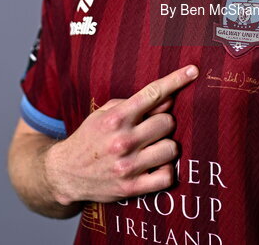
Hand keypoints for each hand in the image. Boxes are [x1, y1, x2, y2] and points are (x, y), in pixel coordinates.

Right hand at [43, 65, 198, 204]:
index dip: (176, 80)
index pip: (153, 94)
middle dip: (164, 123)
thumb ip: (134, 105)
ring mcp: (127, 165)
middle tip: (152, 129)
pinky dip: (166, 170)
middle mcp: (122, 140)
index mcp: (116, 118)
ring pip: (171, 148)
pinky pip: (166, 176)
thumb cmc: (89, 138)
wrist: (64, 173)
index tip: (193, 71)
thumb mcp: (104, 114)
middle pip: (167, 122)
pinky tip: (156, 166)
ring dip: (166, 146)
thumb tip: (167, 101)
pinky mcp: (131, 188)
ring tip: (153, 148)